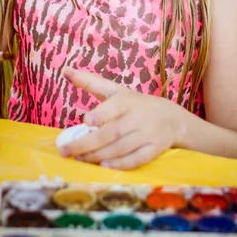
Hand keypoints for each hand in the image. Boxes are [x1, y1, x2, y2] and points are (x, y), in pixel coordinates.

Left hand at [61, 66, 182, 169]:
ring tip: (79, 159)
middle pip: (113, 132)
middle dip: (88, 143)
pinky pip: (136, 159)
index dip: (101, 115)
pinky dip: (120, 164)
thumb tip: (64, 70)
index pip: (114, 107)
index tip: (85, 121)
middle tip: (66, 151)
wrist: (172, 118)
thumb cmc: (136, 104)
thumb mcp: (115, 90)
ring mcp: (148, 134)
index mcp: (127, 100)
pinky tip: (103, 165)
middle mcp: (138, 117)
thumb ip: (90, 82)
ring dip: (99, 155)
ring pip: (121, 147)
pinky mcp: (155, 149)